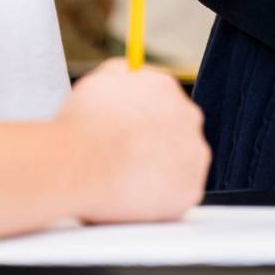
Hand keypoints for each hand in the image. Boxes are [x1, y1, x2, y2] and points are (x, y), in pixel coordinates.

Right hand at [58, 61, 209, 223]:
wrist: (80, 163)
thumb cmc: (81, 124)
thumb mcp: (98, 80)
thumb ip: (121, 73)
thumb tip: (131, 72)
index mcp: (166, 88)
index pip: (160, 104)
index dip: (139, 124)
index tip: (123, 137)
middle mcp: (189, 117)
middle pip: (174, 134)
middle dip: (152, 147)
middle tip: (121, 162)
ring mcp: (194, 155)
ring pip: (179, 166)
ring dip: (157, 174)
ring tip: (123, 182)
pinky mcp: (190, 189)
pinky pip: (176, 197)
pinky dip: (157, 202)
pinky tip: (132, 200)